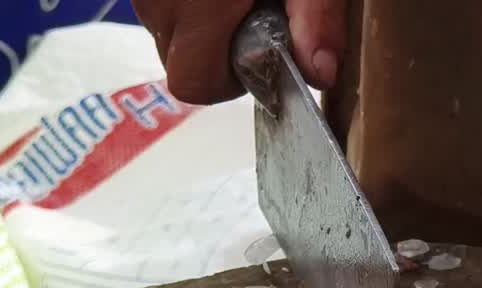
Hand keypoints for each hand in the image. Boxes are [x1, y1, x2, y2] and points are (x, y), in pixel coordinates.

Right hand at [132, 0, 345, 103]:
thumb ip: (315, 18)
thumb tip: (321, 76)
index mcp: (200, 6)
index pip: (194, 85)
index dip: (227, 83)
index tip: (256, 55)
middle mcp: (160, 0)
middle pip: (179, 66)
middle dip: (214, 57)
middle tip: (250, 20)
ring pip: (167, 37)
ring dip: (200, 31)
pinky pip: (161, 10)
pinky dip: (187, 8)